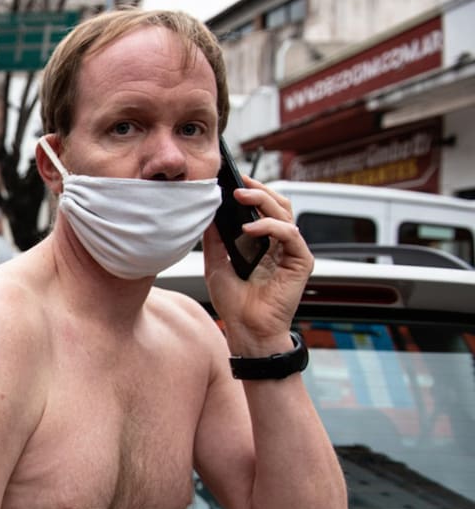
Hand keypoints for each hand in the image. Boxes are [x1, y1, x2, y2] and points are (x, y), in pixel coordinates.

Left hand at [202, 175, 312, 355]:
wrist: (246, 329)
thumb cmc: (235, 303)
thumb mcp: (216, 264)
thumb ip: (214, 239)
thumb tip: (206, 213)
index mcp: (264, 242)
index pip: (263, 207)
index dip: (251, 191)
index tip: (230, 179)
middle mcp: (281, 244)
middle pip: (277, 204)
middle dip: (257, 189)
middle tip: (236, 183)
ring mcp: (292, 251)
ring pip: (285, 213)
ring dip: (262, 201)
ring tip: (240, 197)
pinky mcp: (301, 262)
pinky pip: (290, 235)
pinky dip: (270, 227)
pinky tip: (250, 229)